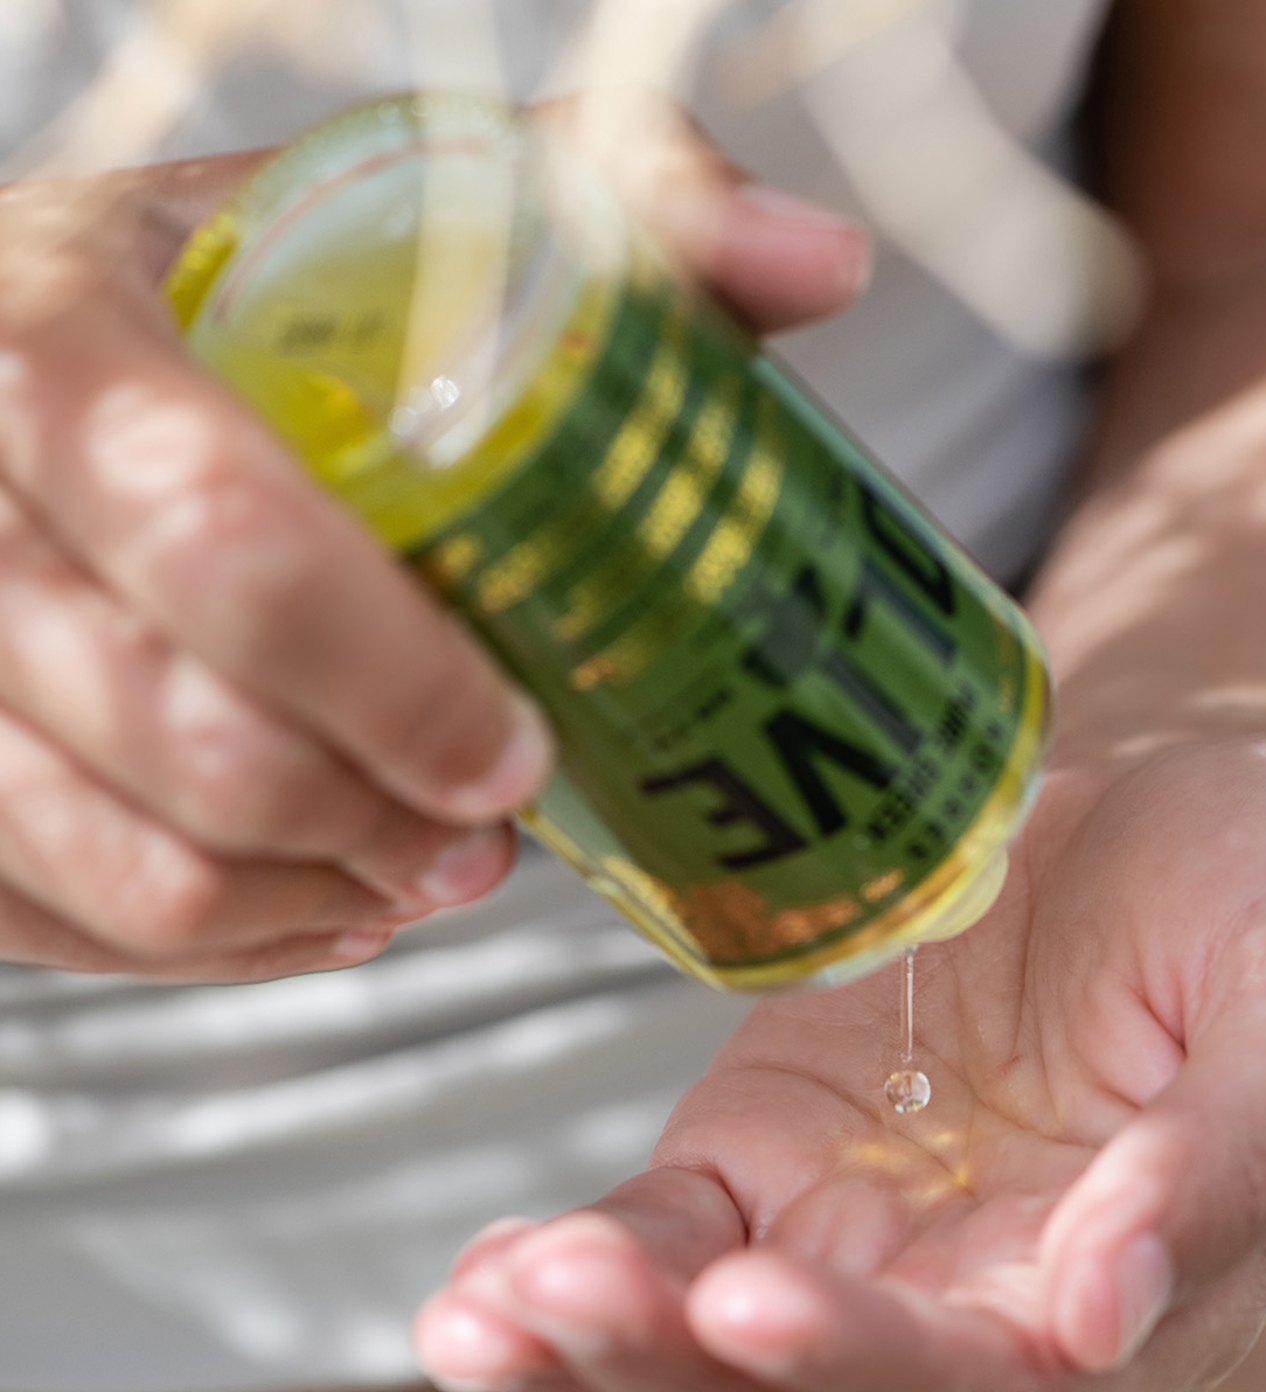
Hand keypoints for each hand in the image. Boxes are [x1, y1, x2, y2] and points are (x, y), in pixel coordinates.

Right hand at [0, 106, 868, 978]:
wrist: (11, 350)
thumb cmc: (224, 292)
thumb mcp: (379, 214)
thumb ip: (600, 211)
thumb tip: (821, 263)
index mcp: (64, 340)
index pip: (228, 542)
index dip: (394, 678)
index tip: (516, 748)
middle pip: (181, 740)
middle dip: (372, 817)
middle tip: (490, 830)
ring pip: (128, 868)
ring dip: (313, 896)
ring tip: (425, 872)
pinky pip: (73, 925)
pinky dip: (224, 942)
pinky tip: (321, 900)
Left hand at [416, 736, 1265, 1391]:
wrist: (1180, 791)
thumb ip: (1233, 1165)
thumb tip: (1103, 1316)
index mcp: (1121, 1308)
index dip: (873, 1370)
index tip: (758, 1300)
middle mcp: (976, 1310)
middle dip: (682, 1386)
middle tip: (573, 1290)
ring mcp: (858, 1238)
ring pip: (709, 1368)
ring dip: (593, 1357)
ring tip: (484, 1306)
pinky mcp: (768, 1154)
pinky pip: (659, 1244)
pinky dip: (567, 1271)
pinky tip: (485, 1275)